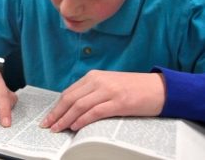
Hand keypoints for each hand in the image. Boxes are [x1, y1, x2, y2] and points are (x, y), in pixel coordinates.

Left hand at [41, 70, 164, 131]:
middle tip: (47, 125)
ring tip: (57, 129)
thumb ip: (91, 92)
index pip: (68, 92)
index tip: (48, 117)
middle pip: (70, 99)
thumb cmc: (133, 88)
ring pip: (79, 106)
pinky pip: (95, 112)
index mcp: (94, 76)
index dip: (56, 107)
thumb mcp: (108, 85)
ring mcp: (108, 91)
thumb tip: (72, 109)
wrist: (159, 88)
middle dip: (56, 114)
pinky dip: (82, 120)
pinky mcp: (118, 102)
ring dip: (65, 119)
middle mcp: (98, 81)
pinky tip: (75, 126)